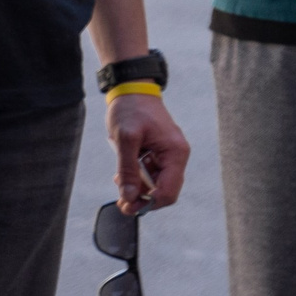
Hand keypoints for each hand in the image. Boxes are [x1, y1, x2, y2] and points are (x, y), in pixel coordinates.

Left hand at [105, 93, 190, 212]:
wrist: (132, 89)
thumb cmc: (131, 109)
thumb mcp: (125, 139)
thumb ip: (128, 170)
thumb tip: (129, 197)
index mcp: (175, 153)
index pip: (168, 191)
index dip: (148, 203)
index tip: (127, 205)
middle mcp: (176, 156)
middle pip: (164, 192)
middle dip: (142, 199)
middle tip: (120, 202)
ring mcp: (168, 155)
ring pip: (157, 185)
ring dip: (138, 189)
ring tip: (119, 181)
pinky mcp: (159, 154)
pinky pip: (152, 175)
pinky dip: (138, 179)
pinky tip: (124, 174)